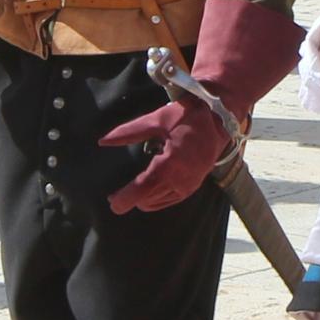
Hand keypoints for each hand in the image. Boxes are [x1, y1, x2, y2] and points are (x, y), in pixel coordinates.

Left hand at [98, 101, 232, 211]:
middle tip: (114, 196)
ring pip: (156, 203)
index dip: (124, 199)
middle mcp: (179, 179)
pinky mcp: (192, 188)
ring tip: (132, 189)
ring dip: (142, 199)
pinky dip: (155, 198)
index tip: (111, 202)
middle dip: (129, 199)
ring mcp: (187, 186)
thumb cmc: (185, 117)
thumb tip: (102, 141)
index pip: (142, 189)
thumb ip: (128, 132)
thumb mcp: (155, 120)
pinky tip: (148, 190)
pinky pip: (167, 201)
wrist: (217, 121)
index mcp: (169, 163)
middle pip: (146, 200)